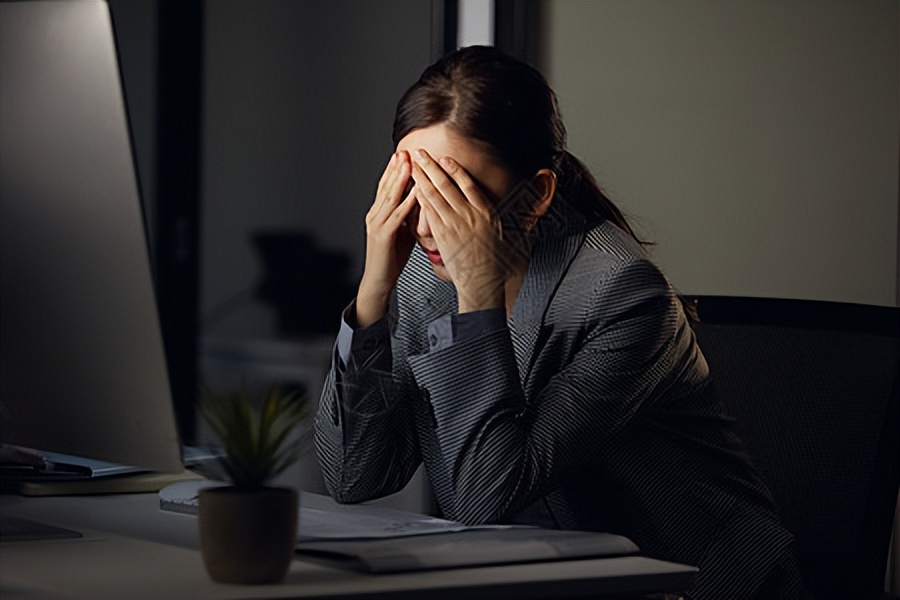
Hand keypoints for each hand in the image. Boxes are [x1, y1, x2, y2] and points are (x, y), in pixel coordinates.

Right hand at [356, 151, 417, 326]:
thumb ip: (408, 215)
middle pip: (387, 186)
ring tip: (409, 163)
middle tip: (407, 150)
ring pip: (390, 197)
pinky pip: (397, 216)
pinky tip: (416, 193)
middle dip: (397, 167)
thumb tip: (421, 201)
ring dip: (400, 179)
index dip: (396, 169)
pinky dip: (407, 202)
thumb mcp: (401, 231)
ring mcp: (377, 224)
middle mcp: (375, 215)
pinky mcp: (383, 236)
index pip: (387, 186)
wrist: (378, 280)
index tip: (406, 154)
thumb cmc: (391, 258)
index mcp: (379, 213)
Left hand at [411, 149, 505, 312]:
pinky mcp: (444, 236)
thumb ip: (503, 219)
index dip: (456, 170)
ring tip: (413, 167)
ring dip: (422, 179)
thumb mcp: (507, 236)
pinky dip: (421, 200)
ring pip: (435, 196)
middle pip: (447, 185)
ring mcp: (455, 225)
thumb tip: (510, 212)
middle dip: (432, 167)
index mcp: (486, 213)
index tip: (446, 159)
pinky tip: (413, 190)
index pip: (468, 185)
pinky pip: (429, 214)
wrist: (484, 283)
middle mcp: (470, 215)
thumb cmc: (495, 264)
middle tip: (421, 154)